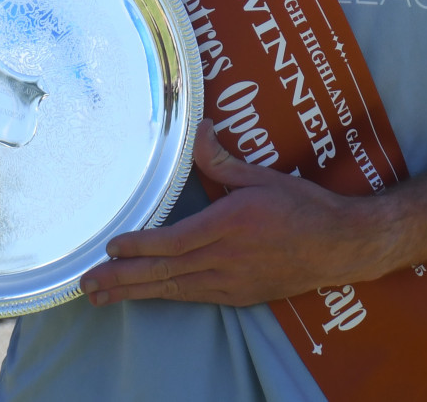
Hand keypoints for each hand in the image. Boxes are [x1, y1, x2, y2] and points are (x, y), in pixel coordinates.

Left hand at [77, 123, 391, 307]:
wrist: (339, 247)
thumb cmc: (303, 208)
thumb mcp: (263, 176)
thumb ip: (223, 160)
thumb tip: (198, 130)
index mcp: (231, 225)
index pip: (175, 241)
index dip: (140, 246)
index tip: (111, 247)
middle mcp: (226, 258)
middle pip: (165, 272)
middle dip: (122, 279)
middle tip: (87, 285)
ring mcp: (231, 282)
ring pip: (173, 289)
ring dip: (134, 293)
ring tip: (99, 297)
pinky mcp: (237, 296)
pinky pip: (192, 296)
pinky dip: (163, 296)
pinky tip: (143, 296)